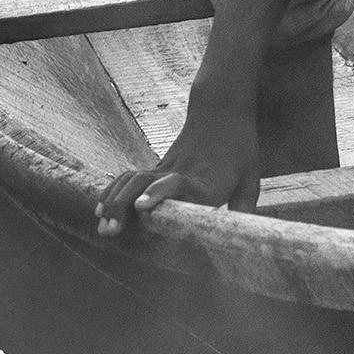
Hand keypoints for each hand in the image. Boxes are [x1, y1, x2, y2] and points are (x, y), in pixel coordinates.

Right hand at [94, 111, 260, 237]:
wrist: (221, 111)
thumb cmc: (240, 148)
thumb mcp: (251, 178)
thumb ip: (244, 209)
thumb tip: (245, 243)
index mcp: (206, 180)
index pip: (178, 184)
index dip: (159, 194)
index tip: (142, 207)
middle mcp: (181, 173)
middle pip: (145, 184)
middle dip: (125, 207)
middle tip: (111, 230)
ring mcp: (165, 167)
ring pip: (132, 181)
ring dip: (115, 202)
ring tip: (103, 227)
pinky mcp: (158, 166)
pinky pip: (130, 177)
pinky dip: (113, 191)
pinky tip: (101, 209)